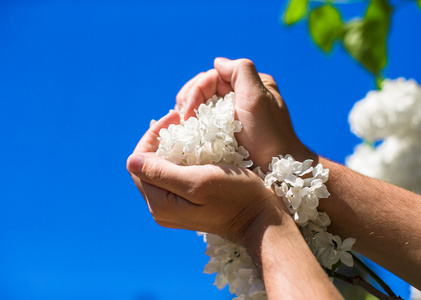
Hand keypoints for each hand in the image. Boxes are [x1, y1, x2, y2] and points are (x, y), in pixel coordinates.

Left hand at [127, 124, 287, 244]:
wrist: (259, 219)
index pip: (138, 163)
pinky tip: (192, 151)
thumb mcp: (198, 181)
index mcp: (160, 202)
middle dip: (158, 141)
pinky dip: (177, 161)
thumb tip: (131, 160)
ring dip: (168, 150)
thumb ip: (162, 173)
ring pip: (158, 171)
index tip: (174, 118)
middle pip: (146, 167)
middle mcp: (161, 208)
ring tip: (185, 133)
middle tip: (179, 122)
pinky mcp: (185, 206)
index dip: (151, 137)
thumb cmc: (234, 197)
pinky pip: (171, 179)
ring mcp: (173, 209)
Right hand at [175, 58, 315, 169]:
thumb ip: (240, 71)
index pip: (211, 78)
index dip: (195, 92)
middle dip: (189, 102)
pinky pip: (204, 123)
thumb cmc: (268, 136)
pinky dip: (193, 126)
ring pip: (201, 106)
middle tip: (183, 121)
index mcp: (248, 85)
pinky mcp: (225, 134)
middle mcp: (239, 97)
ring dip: (188, 115)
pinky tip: (188, 133)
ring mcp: (232, 116)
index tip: (188, 114)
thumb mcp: (257, 97)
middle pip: (203, 91)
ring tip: (184, 128)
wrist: (276, 171)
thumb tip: (218, 62)